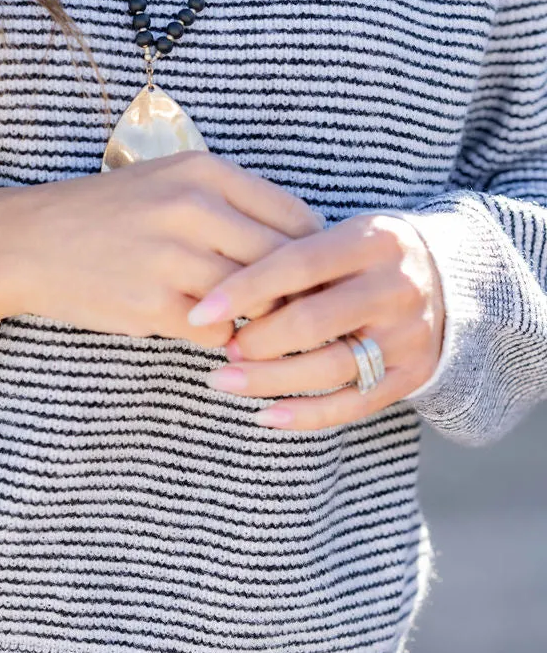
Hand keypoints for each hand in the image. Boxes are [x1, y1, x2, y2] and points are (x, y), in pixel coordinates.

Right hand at [0, 152, 323, 343]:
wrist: (26, 243)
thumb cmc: (107, 215)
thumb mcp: (169, 183)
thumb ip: (232, 206)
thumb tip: (305, 249)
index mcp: (204, 172)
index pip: (297, 217)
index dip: (317, 256)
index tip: (318, 278)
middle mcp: (192, 208)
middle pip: (284, 261)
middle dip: (297, 294)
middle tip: (301, 313)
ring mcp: (171, 257)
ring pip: (255, 301)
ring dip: (259, 321)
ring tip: (254, 326)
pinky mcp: (151, 304)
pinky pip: (216, 332)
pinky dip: (218, 337)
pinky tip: (202, 328)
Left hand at [187, 214, 445, 428]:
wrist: (450, 277)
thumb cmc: (367, 256)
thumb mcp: (341, 235)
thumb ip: (293, 255)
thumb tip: (220, 294)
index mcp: (373, 240)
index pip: (298, 264)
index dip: (245, 289)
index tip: (201, 312)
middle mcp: (396, 286)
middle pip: (313, 321)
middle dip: (258, 340)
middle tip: (223, 348)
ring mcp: (408, 333)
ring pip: (330, 367)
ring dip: (270, 380)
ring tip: (226, 380)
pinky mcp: (413, 373)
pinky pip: (354, 403)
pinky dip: (306, 415)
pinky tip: (265, 416)